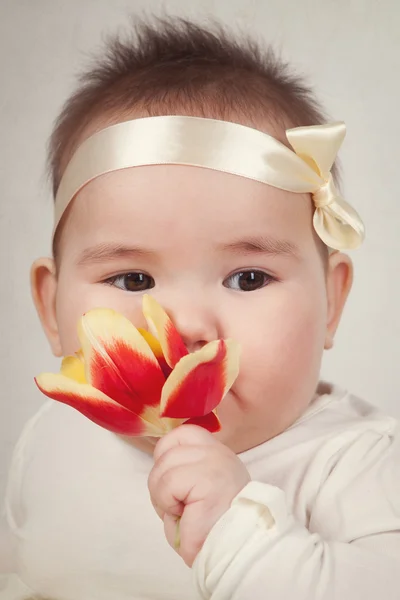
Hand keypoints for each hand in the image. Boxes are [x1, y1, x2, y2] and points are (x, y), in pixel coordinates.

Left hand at [148, 424, 250, 565]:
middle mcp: (218, 451)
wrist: (234, 552)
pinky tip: (184, 515)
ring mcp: (214, 460)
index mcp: (216, 452)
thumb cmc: (212, 530)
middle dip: (159, 481)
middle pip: (165, 448)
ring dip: (162, 497)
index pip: (180, 435)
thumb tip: (161, 475)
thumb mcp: (196, 491)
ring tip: (181, 513)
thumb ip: (181, 473)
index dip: (166, 458)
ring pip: (162, 467)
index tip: (174, 486)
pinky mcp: (206, 478)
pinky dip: (167, 504)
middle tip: (175, 507)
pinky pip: (167, 485)